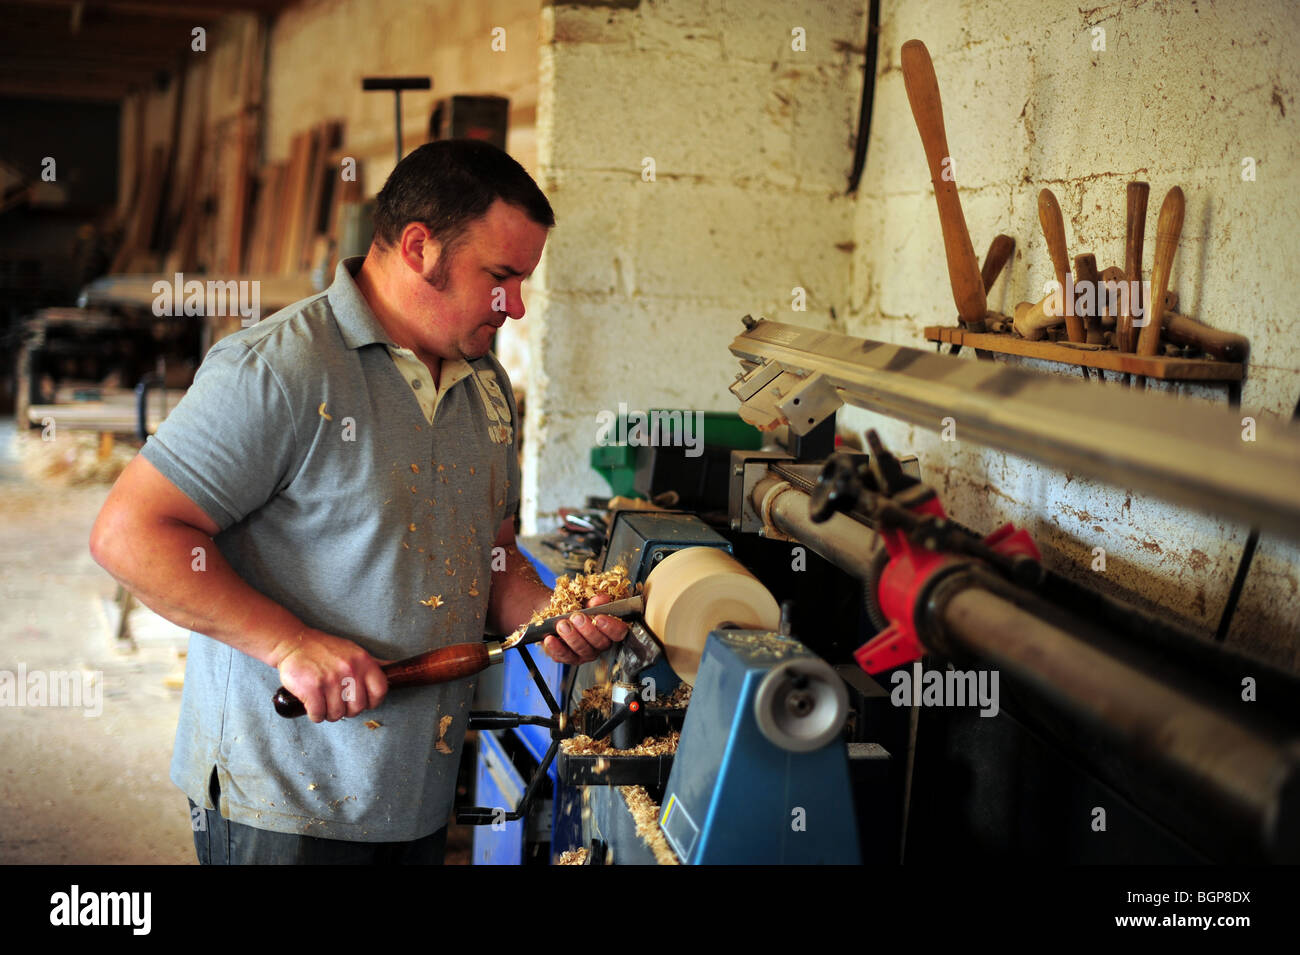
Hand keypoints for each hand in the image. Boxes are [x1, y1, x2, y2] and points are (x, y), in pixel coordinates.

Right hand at [270, 628, 387, 722]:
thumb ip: (374, 665)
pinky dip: (316, 715)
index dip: (373, 702)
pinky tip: (313, 705)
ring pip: (337, 714)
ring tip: (325, 702)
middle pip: (358, 707)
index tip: (363, 702)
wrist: (295, 642)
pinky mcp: (312, 688)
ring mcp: (330, 679)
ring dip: (329, 714)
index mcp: (363, 661)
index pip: (380, 691)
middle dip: (348, 711)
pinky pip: (319, 714)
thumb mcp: (354, 652)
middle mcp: (349, 670)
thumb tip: (397, 669)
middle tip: (339, 703)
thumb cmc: (327, 650)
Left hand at [541, 593, 628, 664]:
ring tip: (562, 624)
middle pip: (600, 643)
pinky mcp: (568, 658)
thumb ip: (594, 601)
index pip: (619, 633)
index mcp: (609, 630)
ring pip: (582, 650)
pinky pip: (564, 656)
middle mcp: (599, 645)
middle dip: (588, 630)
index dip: (611, 627)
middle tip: (576, 617)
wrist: (555, 614)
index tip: (599, 617)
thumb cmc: (575, 608)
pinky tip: (550, 638)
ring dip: (572, 637)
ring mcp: (584, 654)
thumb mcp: (585, 602)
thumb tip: (601, 599)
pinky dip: (556, 647)